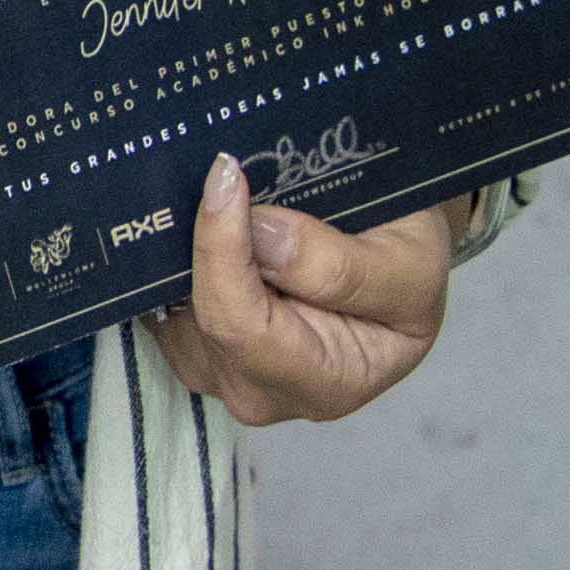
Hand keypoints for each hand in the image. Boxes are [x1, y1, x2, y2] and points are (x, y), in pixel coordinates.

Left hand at [148, 158, 468, 426]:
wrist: (392, 265)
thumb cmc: (408, 267)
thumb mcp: (410, 263)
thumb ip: (343, 266)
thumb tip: (260, 235)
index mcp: (326, 385)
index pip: (241, 327)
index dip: (223, 250)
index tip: (226, 176)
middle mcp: (262, 395)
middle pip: (198, 319)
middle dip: (203, 245)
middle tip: (224, 175)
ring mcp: (217, 374)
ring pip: (170, 307)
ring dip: (185, 249)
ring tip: (225, 200)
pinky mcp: (188, 346)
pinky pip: (158, 298)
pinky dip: (174, 258)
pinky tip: (201, 224)